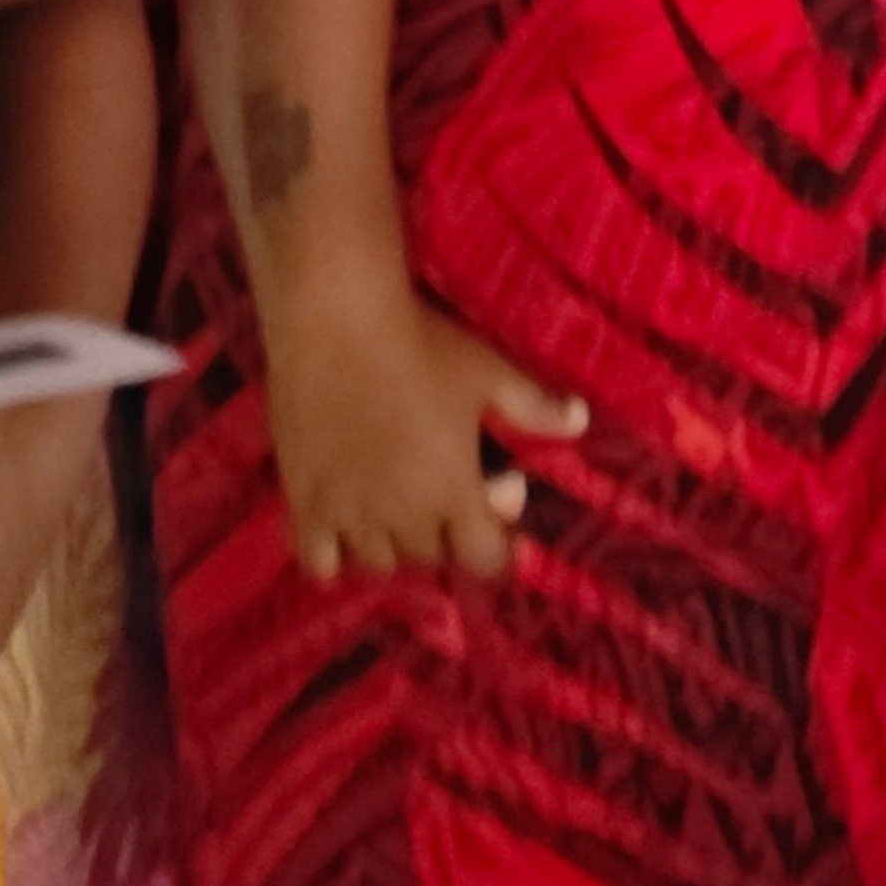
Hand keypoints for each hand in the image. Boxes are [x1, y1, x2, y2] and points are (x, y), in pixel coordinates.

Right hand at [264, 273, 587, 587]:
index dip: (498, 550)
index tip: (497, 525)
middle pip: (431, 559)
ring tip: (399, 508)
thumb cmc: (423, 345)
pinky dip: (335, 557)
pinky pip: (320, 562)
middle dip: (446, 535)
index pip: (485, 560)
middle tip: (446, 495)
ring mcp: (348, 514)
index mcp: (454, 493)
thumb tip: (581, 420)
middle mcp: (402, 516)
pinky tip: (344, 530)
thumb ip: (535, 406)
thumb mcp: (491, 373)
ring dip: (395, 546)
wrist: (337, 322)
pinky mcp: (304, 502)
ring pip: (378, 563)